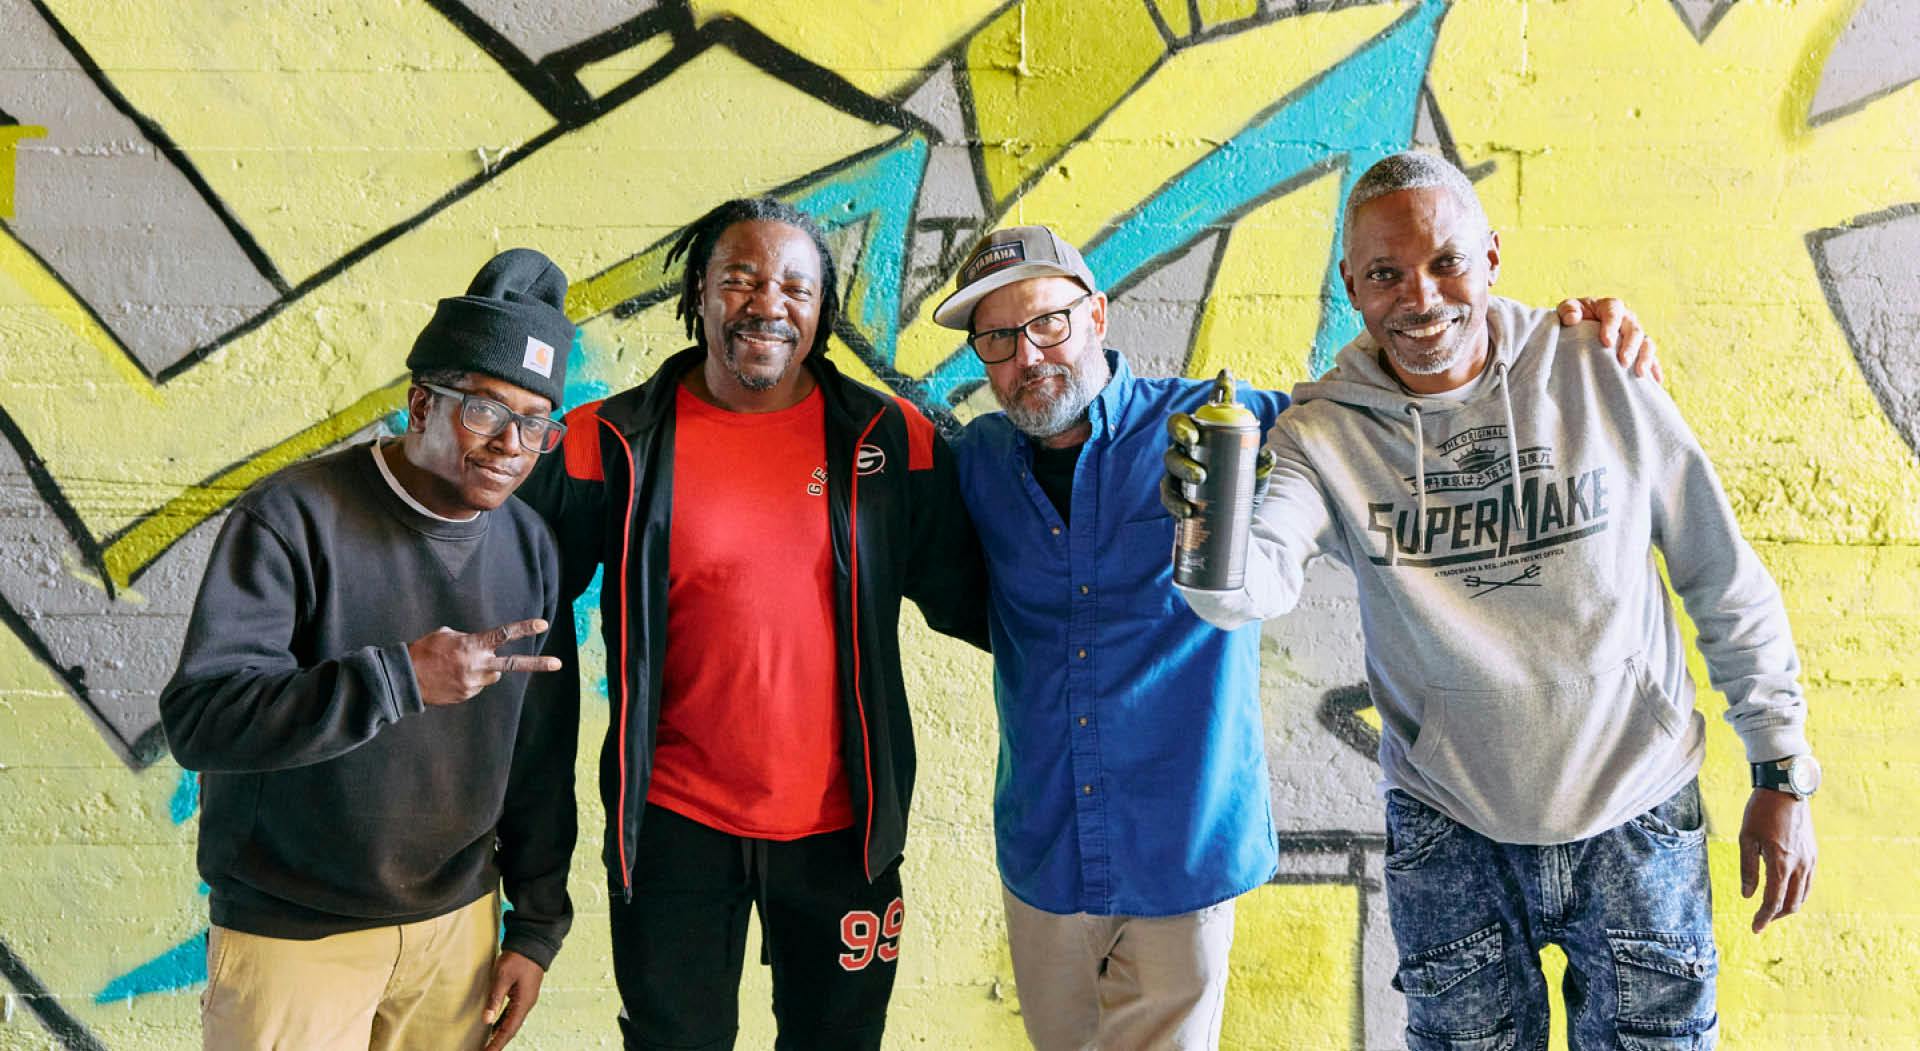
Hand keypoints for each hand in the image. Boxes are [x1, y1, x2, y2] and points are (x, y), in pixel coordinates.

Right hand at [408, 619, 561, 706]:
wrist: (406, 678)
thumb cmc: (425, 650)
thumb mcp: (447, 634)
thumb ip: (470, 640)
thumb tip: (483, 649)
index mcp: (473, 645)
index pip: (504, 634)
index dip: (524, 628)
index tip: (542, 624)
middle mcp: (477, 665)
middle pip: (513, 664)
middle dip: (537, 664)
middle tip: (558, 663)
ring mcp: (474, 682)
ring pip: (492, 675)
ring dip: (483, 669)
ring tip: (458, 666)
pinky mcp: (467, 695)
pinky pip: (477, 685)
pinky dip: (470, 679)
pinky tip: (451, 677)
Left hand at [481, 950, 544, 1050]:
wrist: (533, 943)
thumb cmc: (518, 958)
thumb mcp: (503, 977)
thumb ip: (495, 999)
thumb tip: (486, 1020)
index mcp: (523, 1003)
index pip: (509, 1030)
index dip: (497, 1044)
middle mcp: (526, 1004)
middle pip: (511, 1030)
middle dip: (498, 1043)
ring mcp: (525, 1000)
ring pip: (511, 1023)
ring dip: (500, 1034)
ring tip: (488, 1045)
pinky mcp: (522, 994)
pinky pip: (511, 1014)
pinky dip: (502, 1023)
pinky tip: (494, 1027)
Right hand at [1159, 413, 1273, 518]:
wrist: (1240, 511)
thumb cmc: (1242, 480)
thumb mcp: (1254, 472)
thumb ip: (1261, 463)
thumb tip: (1269, 456)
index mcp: (1196, 438)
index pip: (1179, 424)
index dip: (1180, 427)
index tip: (1194, 438)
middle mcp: (1182, 454)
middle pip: (1172, 453)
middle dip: (1183, 464)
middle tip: (1201, 475)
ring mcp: (1175, 476)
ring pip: (1169, 475)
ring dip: (1181, 487)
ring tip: (1198, 496)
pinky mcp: (1175, 497)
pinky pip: (1169, 498)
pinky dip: (1176, 505)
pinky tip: (1187, 512)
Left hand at [1555, 296, 1663, 383]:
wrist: (1578, 328)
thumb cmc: (1573, 316)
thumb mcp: (1567, 309)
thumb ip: (1568, 309)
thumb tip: (1572, 318)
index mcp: (1610, 307)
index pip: (1614, 313)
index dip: (1611, 326)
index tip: (1606, 342)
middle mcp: (1627, 319)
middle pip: (1634, 330)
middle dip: (1630, 346)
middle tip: (1623, 362)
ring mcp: (1635, 335)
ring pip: (1647, 343)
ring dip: (1645, 357)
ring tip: (1640, 373)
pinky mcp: (1639, 350)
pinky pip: (1652, 358)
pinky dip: (1654, 368)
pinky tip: (1655, 381)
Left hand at [1740, 787, 1815, 932]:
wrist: (1785, 789)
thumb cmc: (1760, 811)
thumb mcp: (1746, 839)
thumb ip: (1748, 869)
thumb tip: (1747, 895)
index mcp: (1780, 863)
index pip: (1774, 901)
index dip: (1764, 918)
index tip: (1755, 929)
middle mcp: (1800, 865)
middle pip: (1791, 903)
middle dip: (1776, 916)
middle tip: (1760, 920)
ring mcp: (1810, 860)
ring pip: (1803, 895)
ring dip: (1788, 906)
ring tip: (1771, 909)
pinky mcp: (1814, 853)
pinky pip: (1808, 882)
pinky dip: (1798, 893)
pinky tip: (1786, 892)